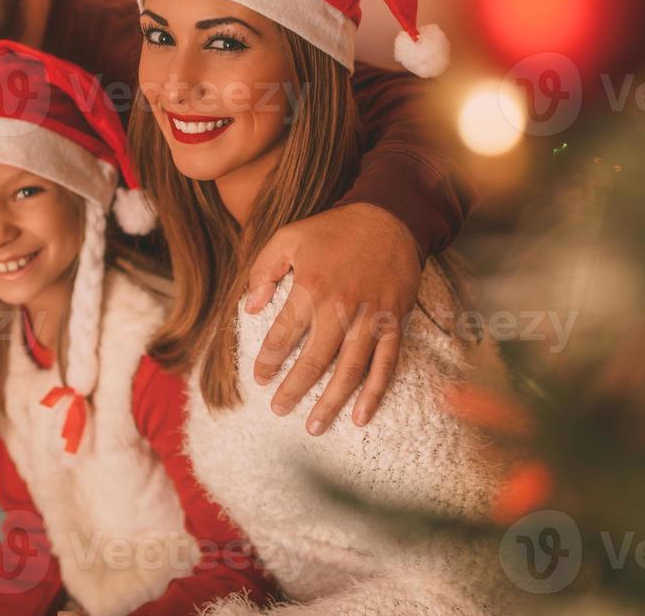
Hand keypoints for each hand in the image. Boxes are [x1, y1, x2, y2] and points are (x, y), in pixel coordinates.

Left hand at [247, 202, 421, 432]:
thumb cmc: (334, 229)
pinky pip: (385, 366)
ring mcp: (371, 319)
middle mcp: (340, 309)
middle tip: (279, 410)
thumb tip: (250, 307)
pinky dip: (374, 394)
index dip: (268, 362)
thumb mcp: (288, 237)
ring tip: (314, 427)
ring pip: (348, 372)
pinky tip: (361, 417)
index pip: (281, 337)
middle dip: (293, 391)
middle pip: (312, 362)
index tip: (260, 379)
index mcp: (310, 288)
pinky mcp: (395, 324)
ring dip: (330, 403)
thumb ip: (263, 271)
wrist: (390, 217)